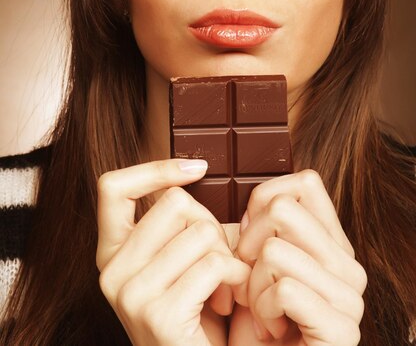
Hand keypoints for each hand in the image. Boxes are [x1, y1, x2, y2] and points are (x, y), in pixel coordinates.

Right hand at [96, 158, 250, 345]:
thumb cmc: (197, 314)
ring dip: (227, 254)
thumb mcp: (176, 261)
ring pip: (200, 230)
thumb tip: (195, 167)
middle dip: (210, 222)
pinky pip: (214, 264)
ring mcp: (131, 294)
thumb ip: (175, 223)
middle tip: (219, 257)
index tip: (197, 168)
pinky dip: (236, 276)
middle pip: (174, 202)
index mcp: (112, 252)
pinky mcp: (159, 315)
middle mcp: (111, 271)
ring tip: (225, 283)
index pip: (113, 187)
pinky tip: (231, 298)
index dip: (155, 169)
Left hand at [233, 169, 366, 344]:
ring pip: (275, 251)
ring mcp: (351, 298)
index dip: (264, 201)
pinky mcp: (342, 329)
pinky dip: (262, 312)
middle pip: (282, 209)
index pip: (305, 183)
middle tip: (250, 280)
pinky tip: (271, 331)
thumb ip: (264, 227)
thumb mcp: (256, 265)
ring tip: (262, 310)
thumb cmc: (256, 323)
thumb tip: (259, 202)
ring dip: (252, 286)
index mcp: (332, 242)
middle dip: (248, 245)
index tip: (252, 238)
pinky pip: (285, 290)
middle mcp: (349, 264)